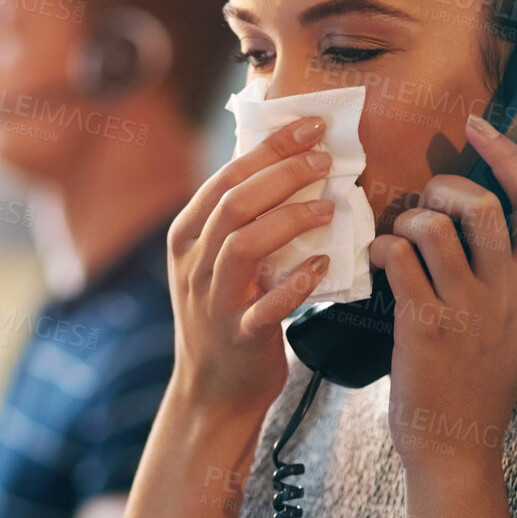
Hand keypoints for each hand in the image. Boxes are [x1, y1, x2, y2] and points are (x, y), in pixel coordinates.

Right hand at [165, 116, 337, 414]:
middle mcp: (194, 265)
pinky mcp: (238, 336)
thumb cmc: (227, 314)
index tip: (311, 126)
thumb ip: (238, 218)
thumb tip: (281, 161)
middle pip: (234, 204)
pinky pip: (266, 305)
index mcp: (186, 237)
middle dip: (283, 173)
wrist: (213, 392)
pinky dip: (296, 284)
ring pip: (243, 245)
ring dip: (290, 220)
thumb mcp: (216, 261)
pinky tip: (324, 266)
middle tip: (326, 158)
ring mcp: (213, 301)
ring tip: (330, 207)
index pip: (225, 177)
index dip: (269, 147)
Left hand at [368, 114, 516, 474]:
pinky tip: (377, 261)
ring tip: (398, 238)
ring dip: (407, 220)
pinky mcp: (425, 325)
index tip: (479, 126)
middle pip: (481, 204)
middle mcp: (506, 292)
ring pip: (435, 226)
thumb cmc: (480, 386)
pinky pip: (399, 258)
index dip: (510, 155)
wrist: (458, 447)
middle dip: (444, 186)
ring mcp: (467, 308)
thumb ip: (516, 281)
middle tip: (424, 200)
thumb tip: (504, 231)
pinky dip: (382, 248)